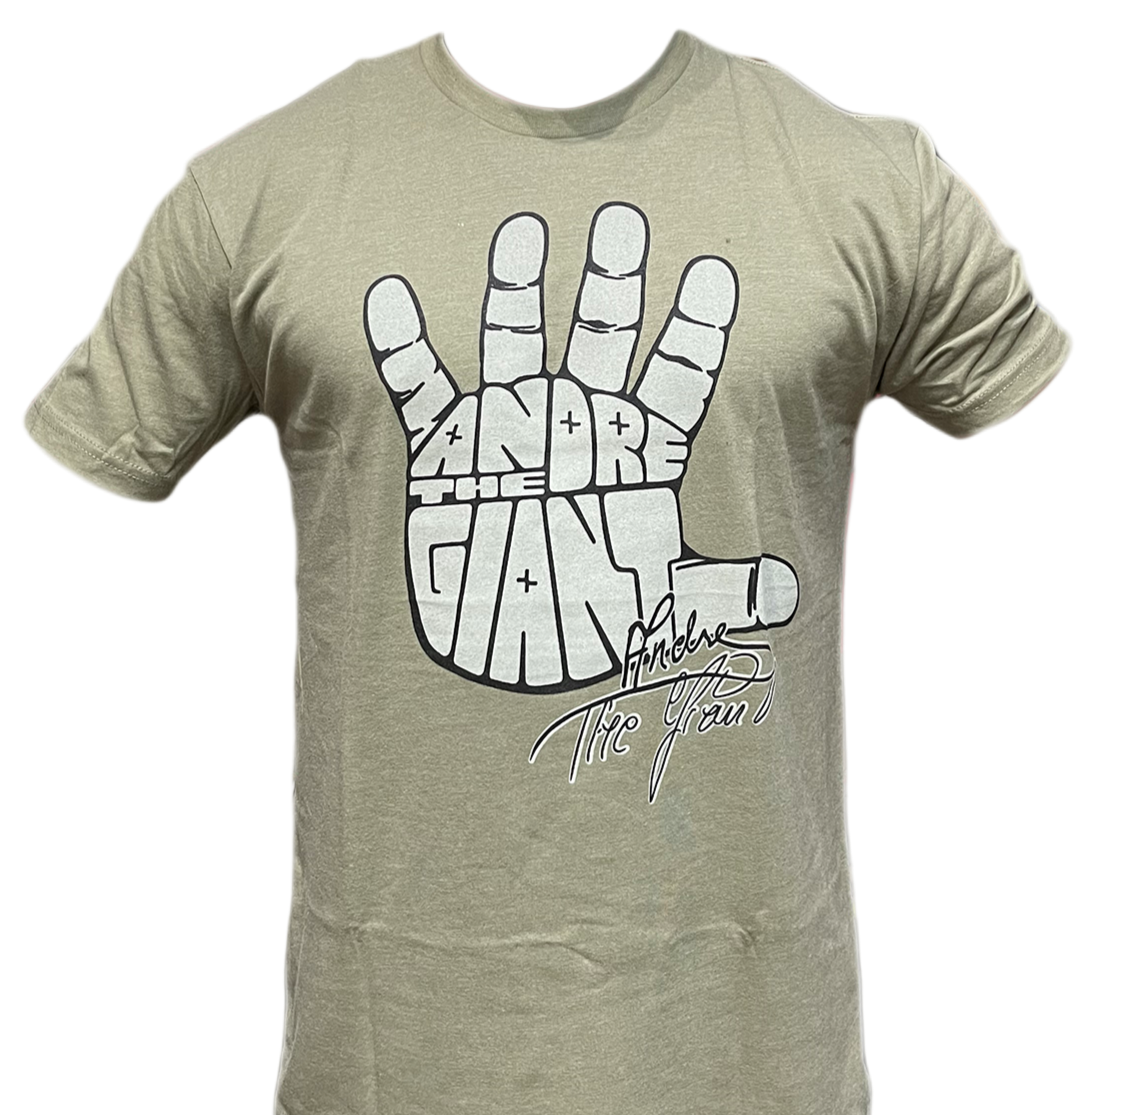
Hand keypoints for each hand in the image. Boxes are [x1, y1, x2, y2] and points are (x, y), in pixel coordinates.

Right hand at [363, 202, 798, 692]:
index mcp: (635, 453)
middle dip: (612, 283)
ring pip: (516, 344)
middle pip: (601, 339)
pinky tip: (388, 297)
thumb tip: (789, 597)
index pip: (676, 378)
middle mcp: (575, 426)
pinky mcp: (445, 452)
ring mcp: (509, 432)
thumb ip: (722, 593)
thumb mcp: (661, 608)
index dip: (695, 330)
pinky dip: (401, 349)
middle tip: (622, 224)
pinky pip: (419, 391)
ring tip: (520, 233)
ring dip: (514, 293)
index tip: (713, 274)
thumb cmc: (593, 623)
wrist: (510, 652)